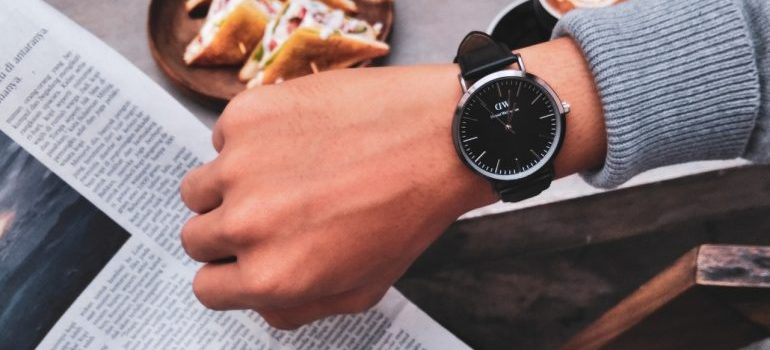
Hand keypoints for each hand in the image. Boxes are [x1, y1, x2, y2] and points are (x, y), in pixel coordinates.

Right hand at [179, 37, 605, 329]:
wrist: (438, 136)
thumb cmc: (408, 212)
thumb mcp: (361, 289)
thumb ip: (297, 308)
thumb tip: (257, 301)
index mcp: (272, 277)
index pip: (206, 287)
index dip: (230, 272)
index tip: (244, 256)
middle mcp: (248, 223)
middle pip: (196, 237)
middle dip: (227, 231)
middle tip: (270, 212)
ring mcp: (241, 163)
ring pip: (198, 187)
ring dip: (228, 185)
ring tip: (280, 174)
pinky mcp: (247, 114)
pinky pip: (222, 136)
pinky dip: (248, 140)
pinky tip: (295, 139)